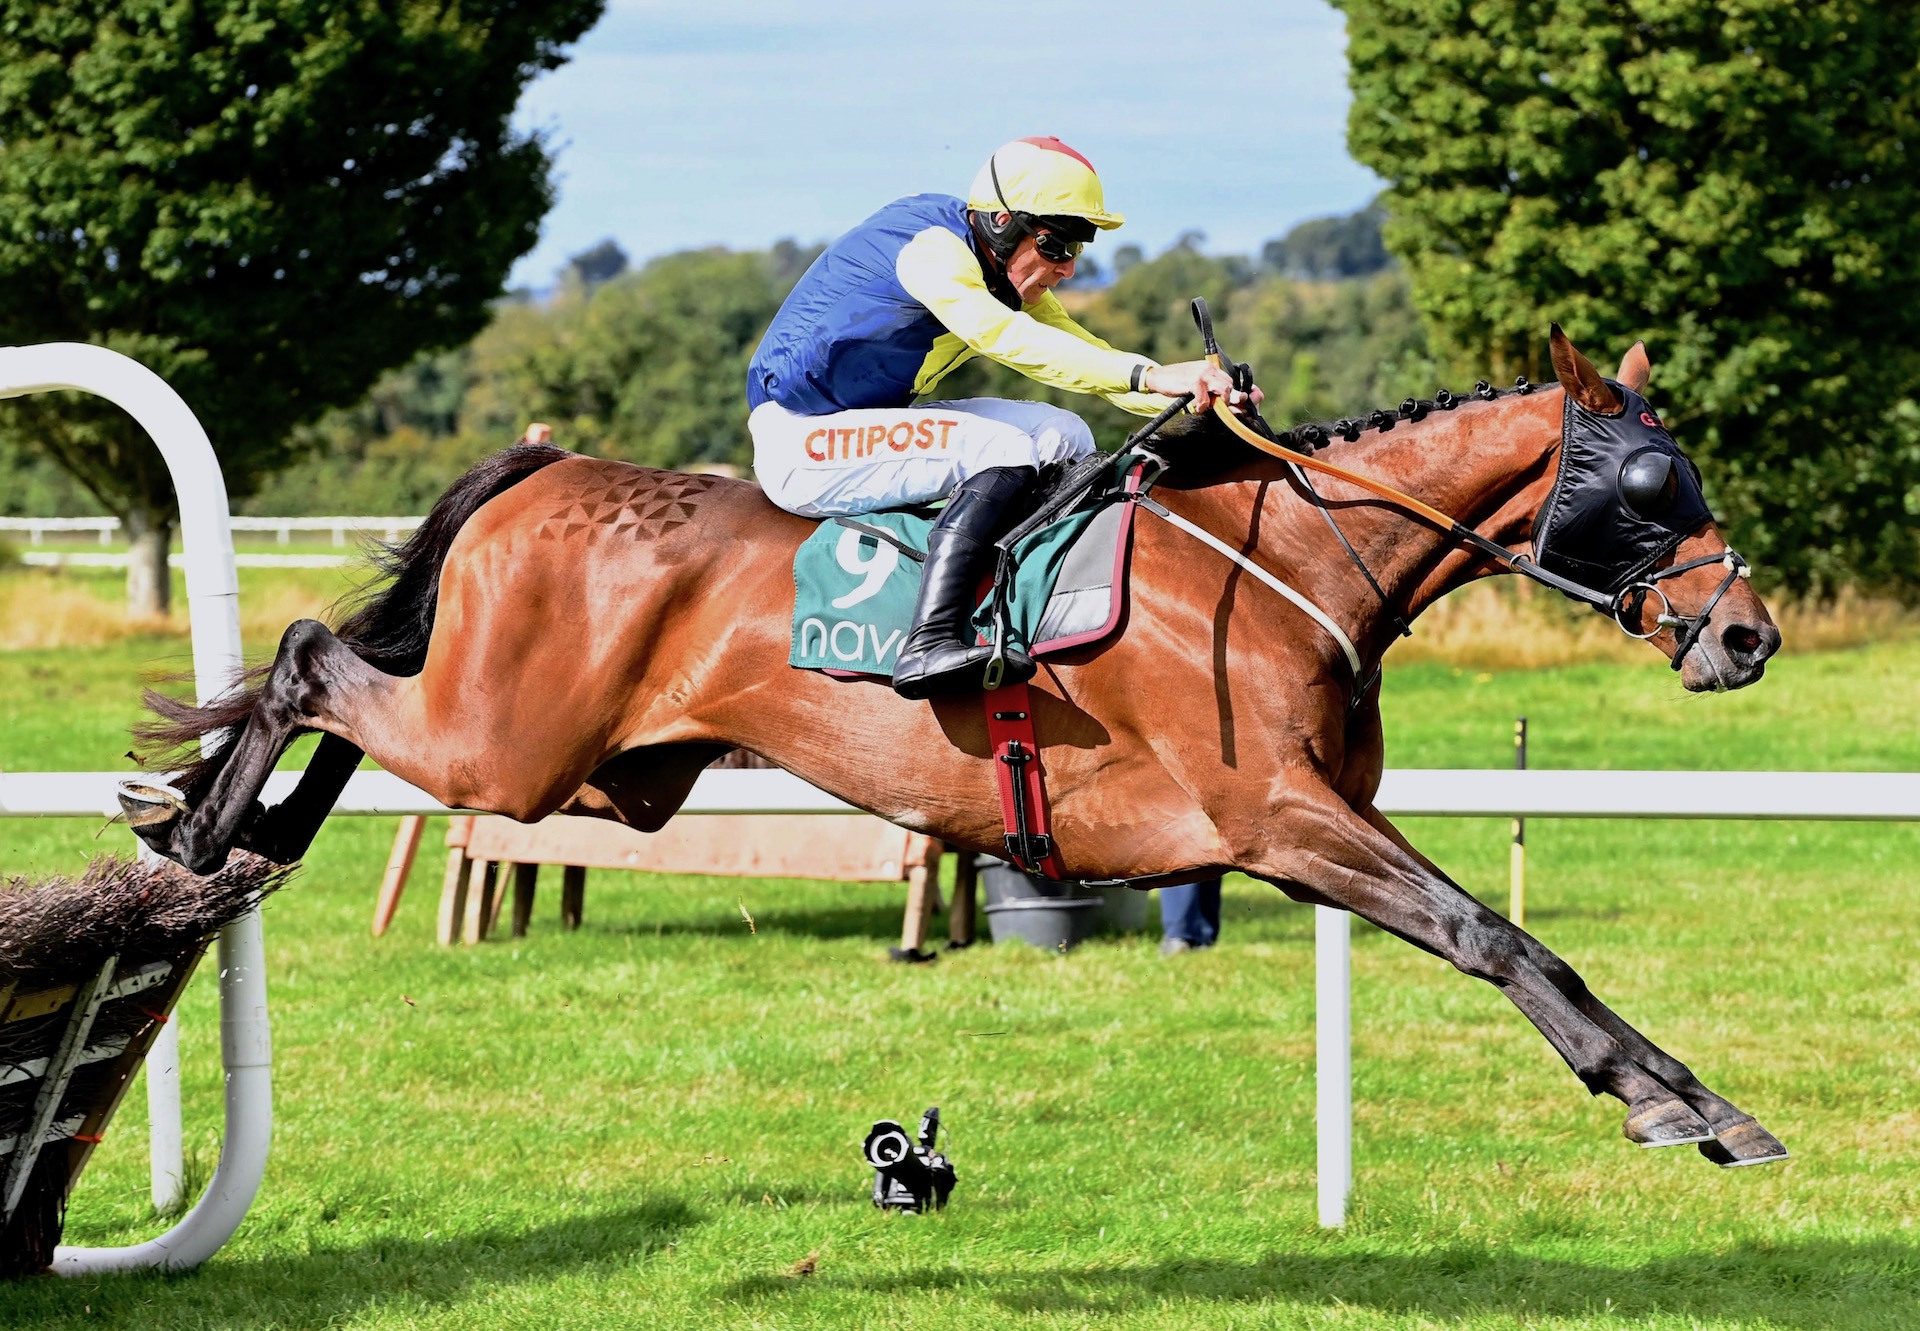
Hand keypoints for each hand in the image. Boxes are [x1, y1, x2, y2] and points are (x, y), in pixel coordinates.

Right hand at [1144, 360, 1264, 414]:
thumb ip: (1216, 399)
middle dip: (1233, 403)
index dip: (1249, 393)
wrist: (1157, 378)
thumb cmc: (1178, 387)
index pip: (1236, 382)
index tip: (1256, 402)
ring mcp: (1203, 373)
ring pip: (1225, 389)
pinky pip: (1205, 397)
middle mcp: (1211, 369)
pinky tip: (1194, 407)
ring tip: (1204, 407)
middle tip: (1233, 412)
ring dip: (1218, 403)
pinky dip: (1201, 406)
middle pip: (1232, 387)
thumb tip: (1238, 410)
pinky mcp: (1194, 379)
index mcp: (1214, 371)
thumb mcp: (1200, 393)